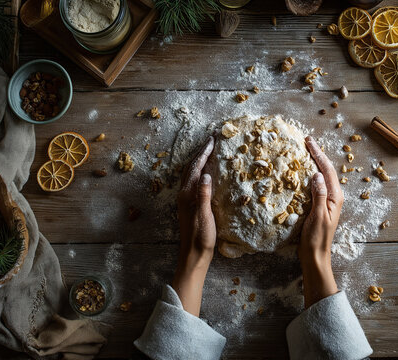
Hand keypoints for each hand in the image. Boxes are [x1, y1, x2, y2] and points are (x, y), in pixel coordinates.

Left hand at [172, 136, 215, 315]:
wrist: (193, 255)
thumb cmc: (200, 237)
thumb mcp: (204, 216)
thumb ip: (204, 195)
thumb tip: (206, 173)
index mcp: (187, 194)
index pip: (196, 167)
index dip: (204, 152)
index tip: (213, 139)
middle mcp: (184, 194)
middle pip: (191, 167)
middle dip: (201, 152)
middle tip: (212, 140)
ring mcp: (186, 199)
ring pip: (191, 173)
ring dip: (199, 160)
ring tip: (210, 151)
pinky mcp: (190, 205)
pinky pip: (194, 181)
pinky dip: (200, 171)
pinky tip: (208, 173)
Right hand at [300, 136, 342, 307]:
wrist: (315, 257)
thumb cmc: (316, 239)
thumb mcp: (318, 216)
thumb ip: (319, 195)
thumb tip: (317, 174)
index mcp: (335, 197)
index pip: (327, 170)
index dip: (318, 154)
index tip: (309, 142)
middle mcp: (333, 197)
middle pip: (326, 170)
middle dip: (317, 155)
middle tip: (306, 141)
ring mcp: (327, 201)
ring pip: (322, 176)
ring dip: (314, 163)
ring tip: (305, 151)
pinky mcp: (319, 206)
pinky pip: (316, 185)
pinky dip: (309, 175)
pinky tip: (302, 172)